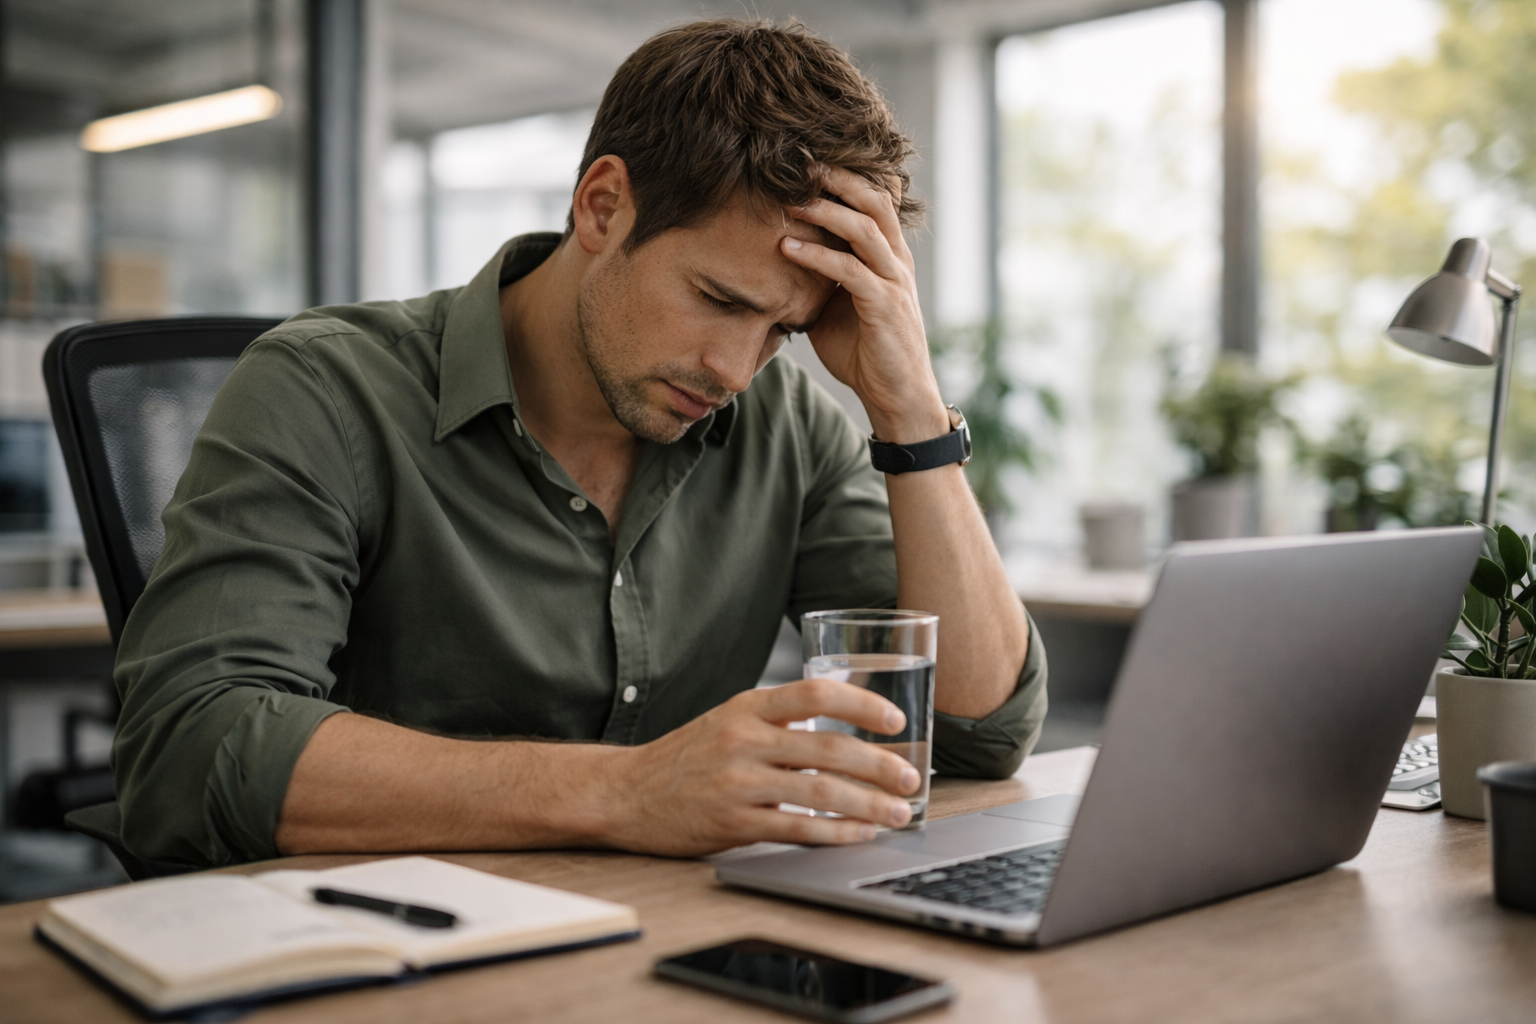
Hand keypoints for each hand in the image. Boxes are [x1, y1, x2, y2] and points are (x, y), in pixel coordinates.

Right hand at [600, 678, 921, 855]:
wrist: (626, 793)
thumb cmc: (684, 757)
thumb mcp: (727, 721)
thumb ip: (777, 721)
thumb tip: (840, 727)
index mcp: (747, 707)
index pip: (815, 692)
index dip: (861, 702)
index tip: (895, 719)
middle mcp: (744, 739)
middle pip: (829, 747)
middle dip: (880, 764)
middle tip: (911, 776)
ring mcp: (738, 782)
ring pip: (820, 790)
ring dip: (868, 803)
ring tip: (897, 812)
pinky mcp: (733, 823)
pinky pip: (797, 828)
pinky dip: (835, 832)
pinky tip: (858, 833)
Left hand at [782, 166, 948, 444]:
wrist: (896, 397)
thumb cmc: (864, 352)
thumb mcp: (836, 307)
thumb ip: (819, 279)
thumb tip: (777, 259)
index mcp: (888, 257)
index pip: (873, 202)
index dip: (845, 178)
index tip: (806, 162)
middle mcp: (896, 262)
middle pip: (875, 202)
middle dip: (839, 179)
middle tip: (801, 163)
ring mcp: (894, 283)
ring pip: (866, 230)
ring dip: (826, 211)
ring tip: (791, 201)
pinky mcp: (885, 307)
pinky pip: (851, 271)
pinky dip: (818, 256)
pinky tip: (788, 248)